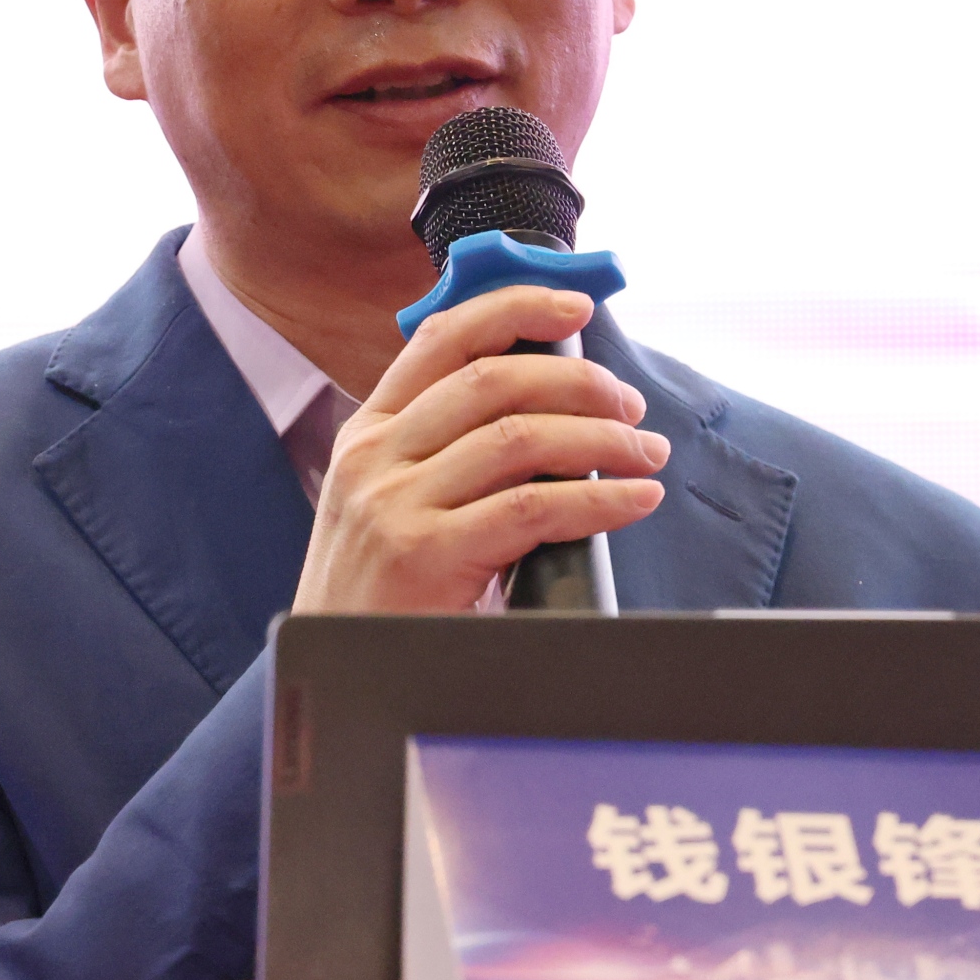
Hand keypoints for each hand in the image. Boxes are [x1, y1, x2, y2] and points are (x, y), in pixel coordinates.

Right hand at [292, 282, 668, 613]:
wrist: (333, 674)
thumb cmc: (380, 596)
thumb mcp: (387, 506)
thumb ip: (444, 456)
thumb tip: (551, 419)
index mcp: (368, 434)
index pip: (442, 338)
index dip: (515, 307)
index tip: (574, 305)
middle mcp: (376, 457)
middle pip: (494, 380)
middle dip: (579, 382)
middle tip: (630, 407)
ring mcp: (395, 504)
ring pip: (521, 437)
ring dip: (602, 439)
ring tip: (645, 454)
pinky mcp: (426, 555)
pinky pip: (534, 507)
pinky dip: (598, 499)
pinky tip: (634, 500)